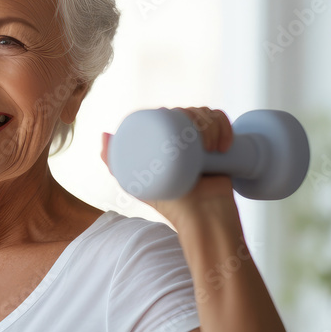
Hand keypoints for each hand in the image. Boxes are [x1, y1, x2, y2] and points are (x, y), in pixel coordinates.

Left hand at [100, 106, 239, 228]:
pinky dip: (225, 126)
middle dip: (201, 120)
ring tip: (214, 148)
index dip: (181, 113)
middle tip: (205, 145)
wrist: (203, 218)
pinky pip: (224, 124)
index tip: (186, 128)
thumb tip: (105, 134)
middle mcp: (181, 140)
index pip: (171, 114)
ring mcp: (201, 144)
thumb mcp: (136, 182)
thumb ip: (115, 163)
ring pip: (208, 117)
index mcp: (163, 142)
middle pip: (191, 112)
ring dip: (214, 125)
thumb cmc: (170, 204)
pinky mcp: (221, 148)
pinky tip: (225, 143)